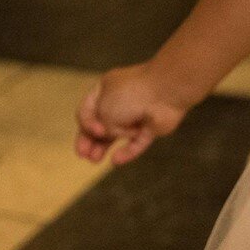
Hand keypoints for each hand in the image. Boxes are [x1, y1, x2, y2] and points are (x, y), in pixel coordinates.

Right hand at [75, 62, 189, 165]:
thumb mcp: (104, 110)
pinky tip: (116, 161)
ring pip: (117, 134)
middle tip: (84, 154)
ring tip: (94, 160)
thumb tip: (105, 136)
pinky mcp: (151, 127)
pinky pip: (136, 143)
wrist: (165, 92)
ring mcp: (137, 113)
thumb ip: (98, 126)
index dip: (85, 123)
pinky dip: (127, 152)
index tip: (93, 131)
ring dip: (105, 146)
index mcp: (106, 88)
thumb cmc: (131, 95)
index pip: (88, 108)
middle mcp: (120, 99)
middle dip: (91, 138)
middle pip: (101, 123)